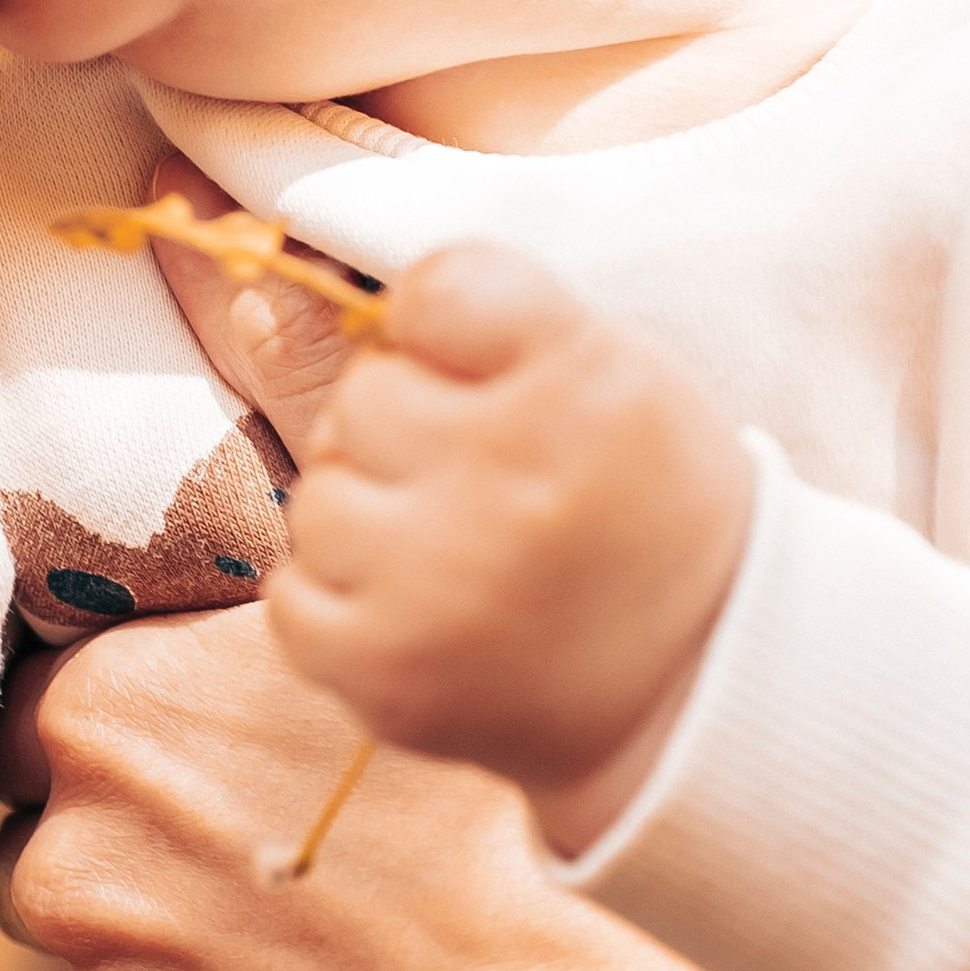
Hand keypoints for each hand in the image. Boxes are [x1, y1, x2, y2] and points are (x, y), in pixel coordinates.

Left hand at [0, 602, 816, 970]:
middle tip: (287, 895)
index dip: (123, 754)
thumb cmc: (530, 837)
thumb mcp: (387, 669)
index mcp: (111, 722)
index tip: (199, 779)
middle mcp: (78, 876)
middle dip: (146, 889)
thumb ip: (241, 648)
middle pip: (61, 875)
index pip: (27, 727)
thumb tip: (194, 633)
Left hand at [261, 243, 755, 852]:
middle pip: (364, 394)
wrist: (697, 682)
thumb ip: (485, 311)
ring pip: (318, 496)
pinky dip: (338, 601)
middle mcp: (512, 476)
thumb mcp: (613, 371)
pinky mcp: (390, 672)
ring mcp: (443, 582)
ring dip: (368, 517)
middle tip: (478, 474)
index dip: (437, 319)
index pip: (436, 288)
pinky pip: (290, 594)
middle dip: (404, 426)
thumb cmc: (641, 499)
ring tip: (451, 549)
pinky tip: (416, 607)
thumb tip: (272, 288)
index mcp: (583, 382)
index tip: (473, 361)